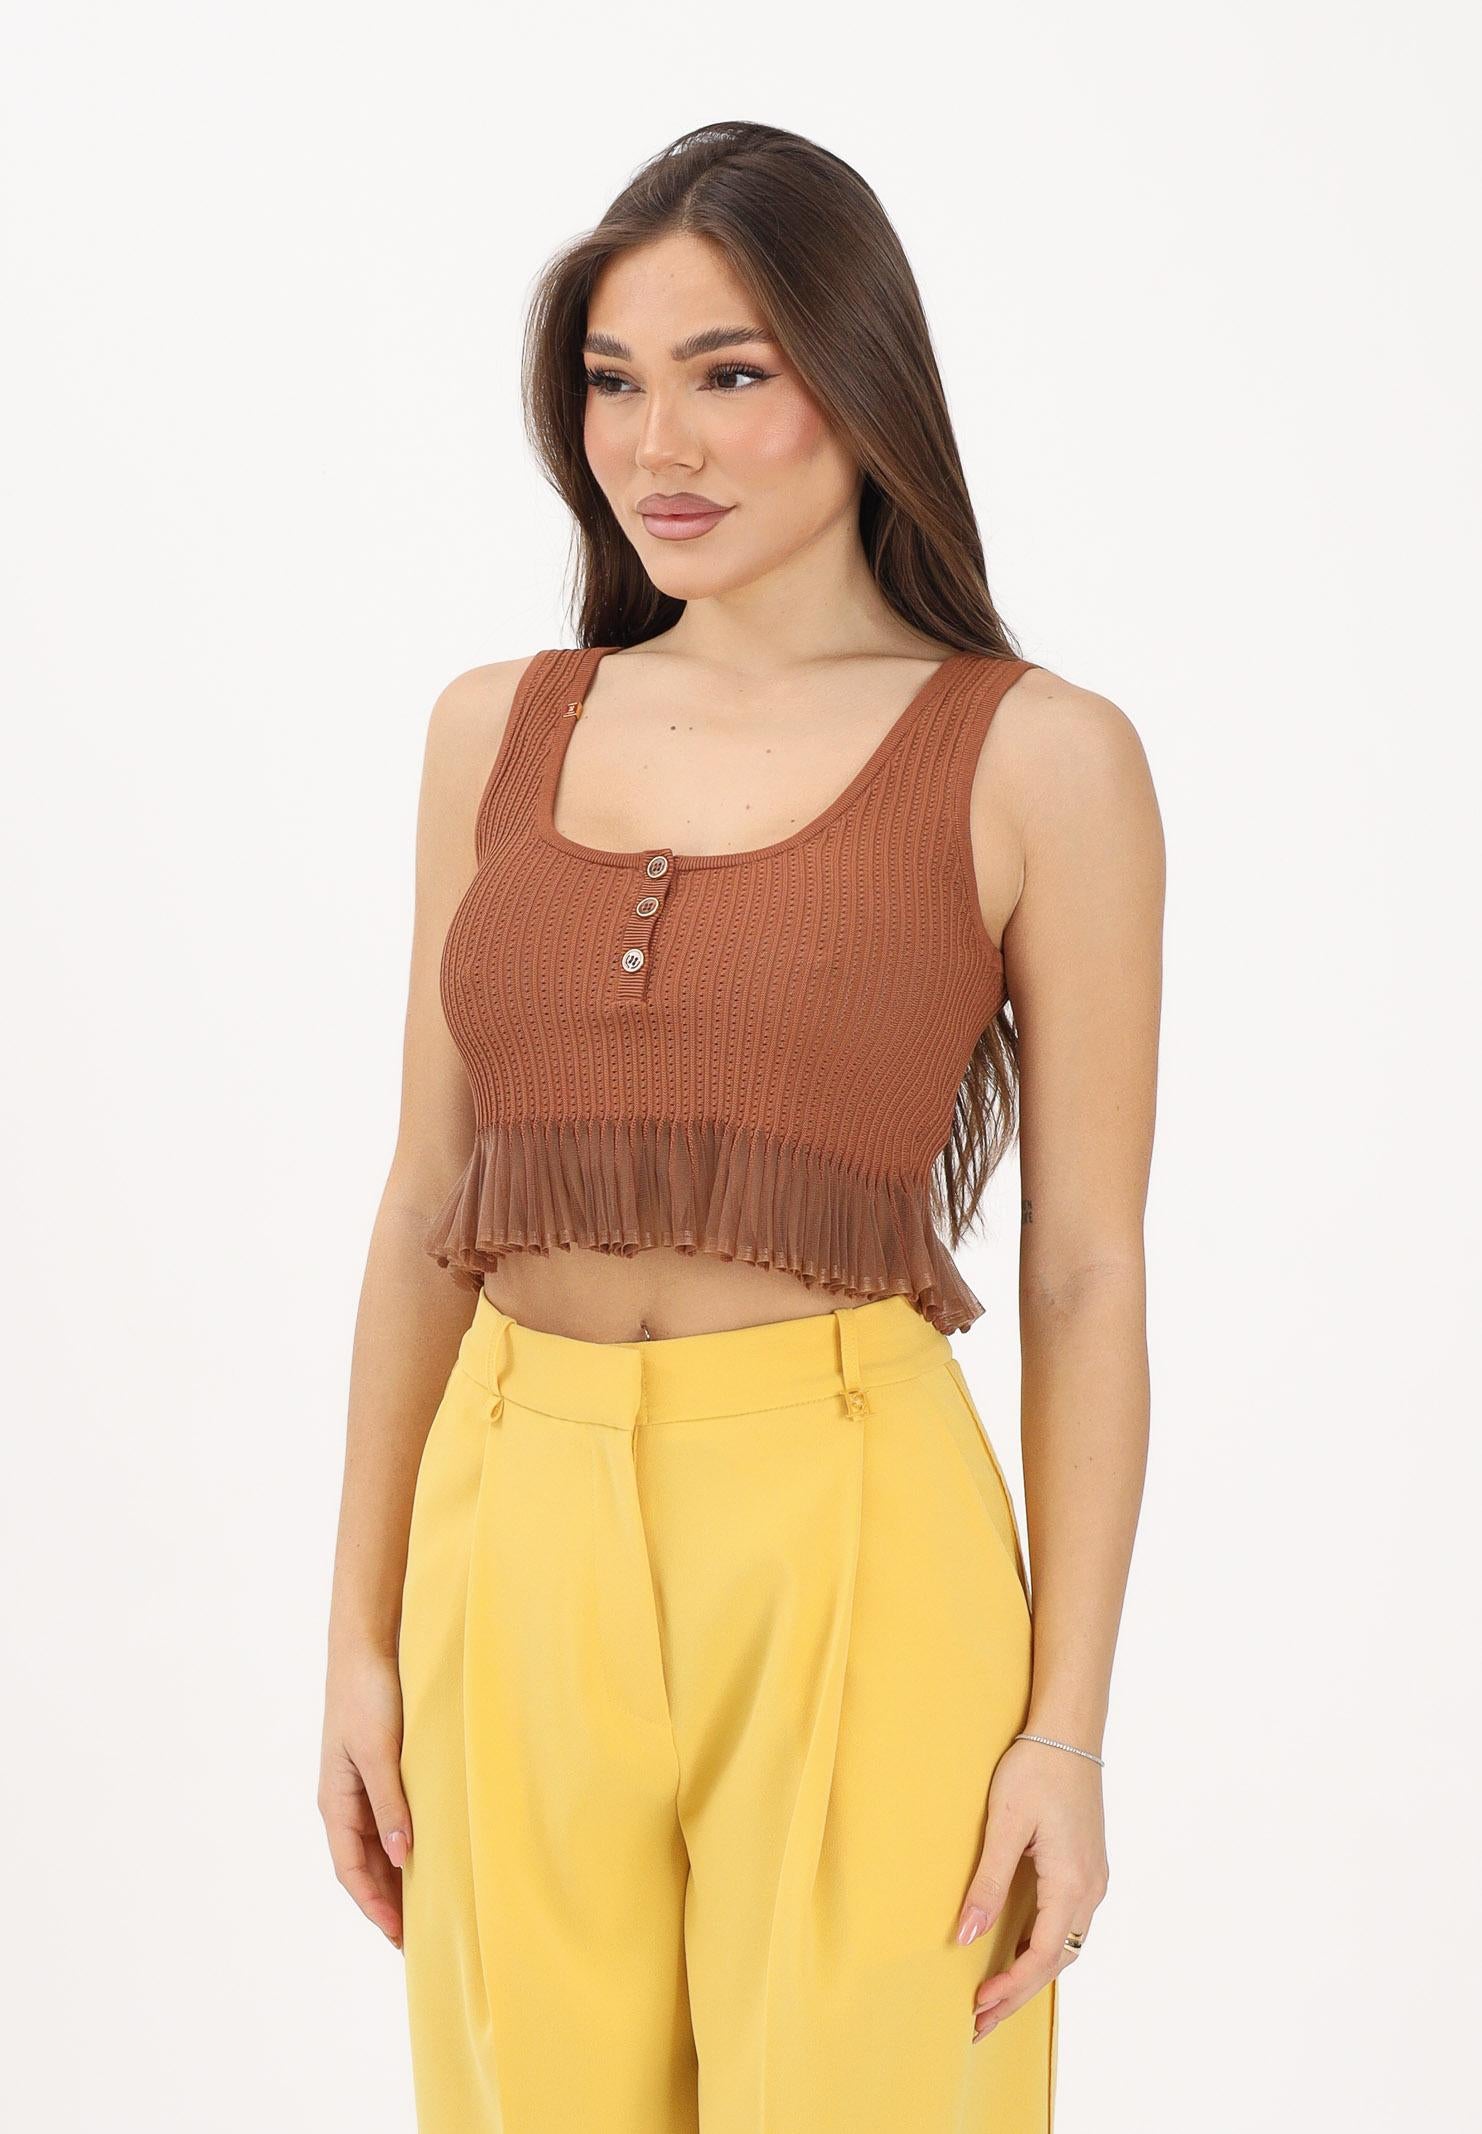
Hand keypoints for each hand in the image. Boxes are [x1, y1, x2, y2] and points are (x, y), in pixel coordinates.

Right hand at [318, 1643, 412, 1950]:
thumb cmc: (368, 1696)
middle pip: (363, 1864)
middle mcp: (344, 1800)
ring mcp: (360, 1785)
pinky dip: (403, 1844)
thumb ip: (389, 1803)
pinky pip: (388, 1819)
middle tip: (417, 1936)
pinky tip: (425, 1855)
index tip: (399, 1937)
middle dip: (385, 1900)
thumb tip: (401, 1858)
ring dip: (394, 1877)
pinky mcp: (378, 1768)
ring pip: (377, 1845)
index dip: (374, 1905)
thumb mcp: (380, 1752)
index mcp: (335, 1801)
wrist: (365, 1646)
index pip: (351, 1869)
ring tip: (424, 1906)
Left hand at [954, 1734, 1108, 2041]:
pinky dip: (1042, 1948)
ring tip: (994, 1998)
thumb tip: (964, 1937)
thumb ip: (987, 1884)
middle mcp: (1090, 1889)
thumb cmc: (1035, 1770)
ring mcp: (1093, 1878)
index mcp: (1072, 1884)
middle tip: (979, 2023)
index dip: (1010, 1987)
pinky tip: (1016, 1952)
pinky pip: (1068, 1923)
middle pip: (1056, 1961)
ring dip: (1031, 1974)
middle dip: (1018, 1994)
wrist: (1069, 1731)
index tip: (977, 2008)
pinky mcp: (1087, 1866)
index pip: (1042, 1957)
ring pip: (1065, 1946)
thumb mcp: (1004, 1825)